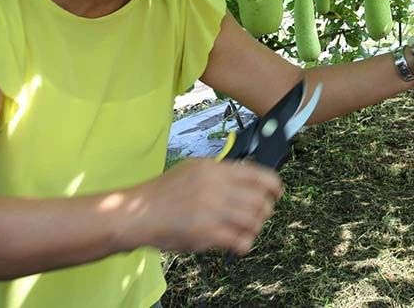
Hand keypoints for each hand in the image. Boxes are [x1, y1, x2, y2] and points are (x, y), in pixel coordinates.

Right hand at [125, 158, 282, 255]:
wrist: (136, 213)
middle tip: (260, 215)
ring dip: (255, 228)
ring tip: (246, 230)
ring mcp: (212, 209)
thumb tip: (247, 177)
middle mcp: (216, 186)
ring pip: (253, 220)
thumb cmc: (163, 192)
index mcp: (214, 168)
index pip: (257, 174)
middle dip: (265, 210)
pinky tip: (239, 244)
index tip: (278, 192)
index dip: (274, 185)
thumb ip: (219, 172)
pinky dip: (245, 244)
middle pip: (260, 200)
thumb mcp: (192, 169)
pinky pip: (240, 240)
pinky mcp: (206, 232)